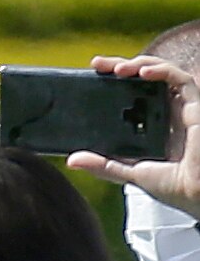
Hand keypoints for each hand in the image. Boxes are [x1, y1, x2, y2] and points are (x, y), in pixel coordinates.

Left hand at [68, 55, 199, 217]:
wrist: (198, 196)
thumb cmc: (176, 188)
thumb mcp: (132, 172)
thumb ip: (105, 165)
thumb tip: (73, 160)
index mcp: (155, 124)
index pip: (134, 92)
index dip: (115, 79)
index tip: (93, 73)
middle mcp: (170, 112)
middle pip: (146, 78)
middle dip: (122, 65)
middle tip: (98, 64)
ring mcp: (183, 108)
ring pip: (164, 73)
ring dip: (141, 64)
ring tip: (118, 68)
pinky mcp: (197, 107)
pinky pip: (183, 80)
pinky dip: (163, 71)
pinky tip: (143, 73)